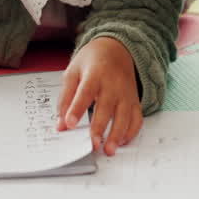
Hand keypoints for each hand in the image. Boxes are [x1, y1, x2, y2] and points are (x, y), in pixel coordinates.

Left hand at [57, 37, 140, 156]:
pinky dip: (131, 132)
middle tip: (92, 145)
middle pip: (107, 107)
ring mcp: (126, 93)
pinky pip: (137, 118)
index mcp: (95, 74)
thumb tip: (61, 124)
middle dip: (100, 127)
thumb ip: (65, 98)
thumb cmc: (93, 60)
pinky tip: (122, 142)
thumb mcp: (73, 72)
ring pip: (125, 116)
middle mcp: (113, 84)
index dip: (77, 109)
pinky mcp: (134, 100)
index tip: (70, 124)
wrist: (117, 48)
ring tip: (108, 150)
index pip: (85, 92)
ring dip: (117, 134)